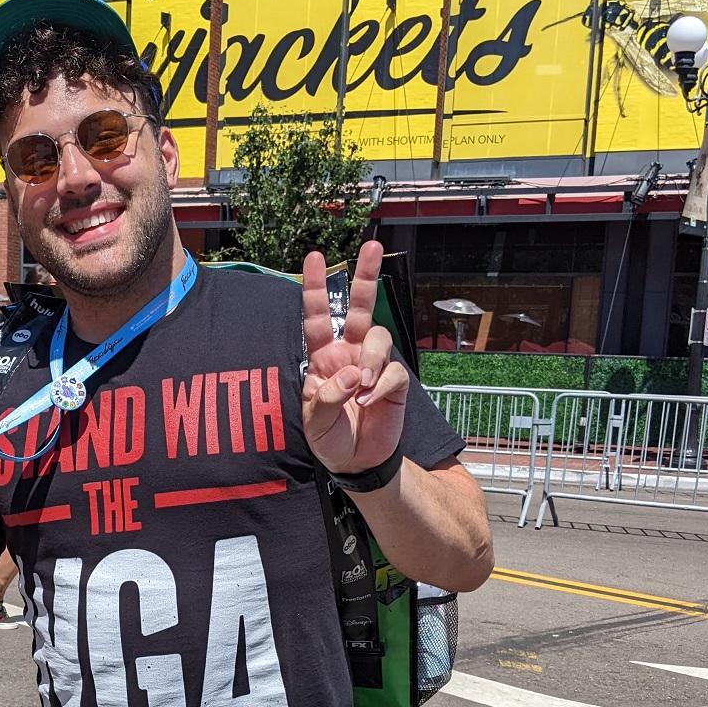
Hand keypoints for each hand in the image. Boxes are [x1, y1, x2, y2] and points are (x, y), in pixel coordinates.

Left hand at [301, 242, 408, 475]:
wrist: (355, 461)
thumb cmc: (329, 438)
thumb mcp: (314, 422)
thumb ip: (327, 397)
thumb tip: (352, 373)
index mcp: (323, 357)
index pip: (317, 316)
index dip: (314, 287)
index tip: (314, 256)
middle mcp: (350, 354)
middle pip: (361, 307)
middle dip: (365, 276)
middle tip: (372, 245)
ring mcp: (373, 366)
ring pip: (379, 337)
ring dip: (372, 359)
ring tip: (362, 388)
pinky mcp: (393, 383)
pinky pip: (393, 371)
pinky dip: (381, 385)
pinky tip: (371, 402)